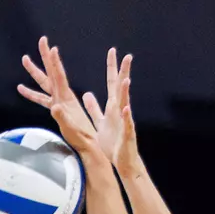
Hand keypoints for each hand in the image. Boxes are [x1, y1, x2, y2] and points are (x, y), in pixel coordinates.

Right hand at [17, 37, 100, 159]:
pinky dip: (33, 93)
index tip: (52, 47)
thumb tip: (55, 107)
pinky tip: (26, 89)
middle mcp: (62, 97)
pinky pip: (42, 99)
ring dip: (35, 71)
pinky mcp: (57, 110)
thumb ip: (62, 116)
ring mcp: (59, 103)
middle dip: (45, 57)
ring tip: (25, 60)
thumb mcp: (71, 128)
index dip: (55, 62)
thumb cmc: (81, 138)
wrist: (88, 145)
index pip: (59, 76)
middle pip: (51, 74)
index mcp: (66, 98)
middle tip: (41, 40)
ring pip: (44, 83)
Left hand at [83, 49, 140, 176]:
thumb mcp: (99, 122)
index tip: (113, 51)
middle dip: (123, 72)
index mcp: (112, 107)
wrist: (121, 162)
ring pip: (125, 104)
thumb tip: (87, 95)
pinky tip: (125, 108)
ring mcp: (124, 121)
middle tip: (127, 56)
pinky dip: (126, 116)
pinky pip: (126, 124)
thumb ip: (94, 108)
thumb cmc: (112, 143)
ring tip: (126, 80)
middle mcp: (119, 111)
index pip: (112, 83)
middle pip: (121, 88)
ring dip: (125, 93)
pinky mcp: (126, 134)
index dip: (112, 68)